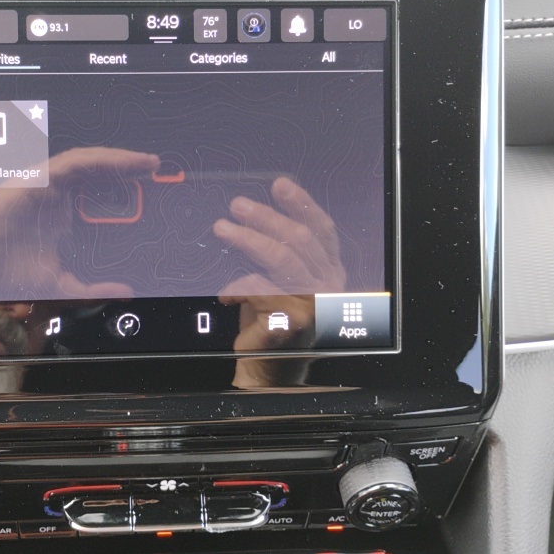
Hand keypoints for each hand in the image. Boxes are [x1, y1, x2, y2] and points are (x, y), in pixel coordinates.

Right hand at [0, 147, 159, 299]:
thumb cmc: (4, 273)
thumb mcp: (60, 284)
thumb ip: (92, 289)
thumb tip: (125, 292)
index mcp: (62, 218)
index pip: (101, 199)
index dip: (128, 194)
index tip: (155, 198)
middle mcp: (57, 198)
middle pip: (100, 177)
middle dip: (130, 172)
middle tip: (158, 173)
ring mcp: (47, 186)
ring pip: (90, 163)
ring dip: (120, 160)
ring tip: (146, 163)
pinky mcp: (38, 177)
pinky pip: (74, 161)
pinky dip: (100, 159)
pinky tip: (122, 162)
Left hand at [214, 177, 345, 352]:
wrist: (267, 369)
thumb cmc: (269, 321)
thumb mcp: (280, 281)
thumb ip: (280, 253)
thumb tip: (252, 214)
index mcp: (329, 272)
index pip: (321, 230)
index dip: (302, 204)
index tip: (279, 184)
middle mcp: (328, 286)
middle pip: (300, 239)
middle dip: (266, 217)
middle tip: (237, 205)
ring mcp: (313, 304)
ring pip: (281, 259)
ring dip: (248, 239)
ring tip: (223, 228)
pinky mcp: (291, 321)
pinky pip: (259, 289)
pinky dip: (237, 286)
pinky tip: (225, 293)